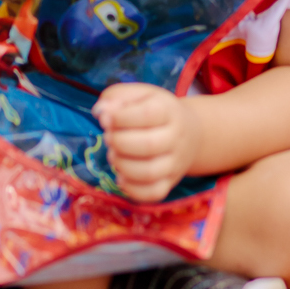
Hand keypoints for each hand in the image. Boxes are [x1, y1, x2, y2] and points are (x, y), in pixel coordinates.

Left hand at [94, 83, 198, 202]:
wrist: (189, 133)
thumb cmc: (156, 110)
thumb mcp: (140, 95)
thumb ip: (117, 97)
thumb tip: (100, 112)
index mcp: (168, 110)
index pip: (147, 114)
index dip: (121, 117)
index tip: (104, 118)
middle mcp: (176, 138)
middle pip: (149, 145)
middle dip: (119, 142)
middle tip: (108, 137)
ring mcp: (175, 163)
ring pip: (149, 173)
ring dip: (122, 165)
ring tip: (113, 155)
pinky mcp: (170, 183)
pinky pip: (154, 193)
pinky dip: (133, 189)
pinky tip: (121, 176)